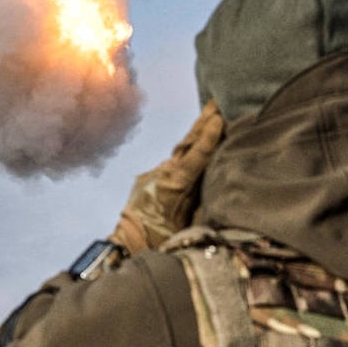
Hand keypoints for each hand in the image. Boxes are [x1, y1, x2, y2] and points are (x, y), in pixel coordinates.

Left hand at [109, 100, 223, 254]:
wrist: (126, 245)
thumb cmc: (159, 242)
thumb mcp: (185, 227)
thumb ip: (203, 205)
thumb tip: (221, 186)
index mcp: (172, 185)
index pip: (194, 156)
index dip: (207, 137)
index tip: (218, 118)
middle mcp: (162, 174)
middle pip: (186, 145)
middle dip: (203, 123)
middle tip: (217, 101)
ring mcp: (154, 174)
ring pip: (180, 153)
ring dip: (196, 136)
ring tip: (213, 116)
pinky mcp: (148, 178)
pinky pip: (172, 164)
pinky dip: (186, 154)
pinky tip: (196, 147)